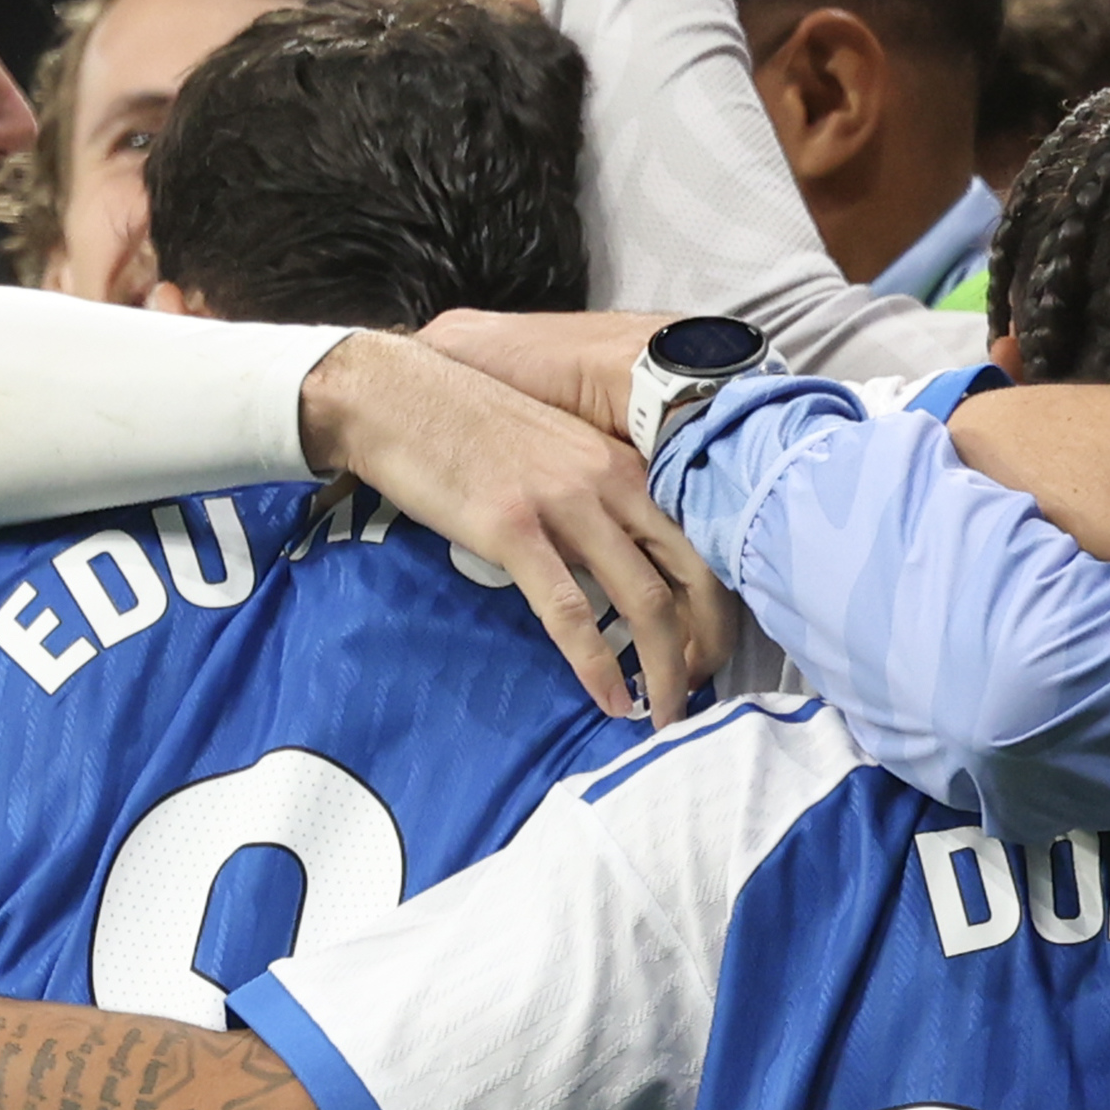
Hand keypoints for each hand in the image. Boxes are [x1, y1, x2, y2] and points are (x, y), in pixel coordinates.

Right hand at [300, 329, 734, 716]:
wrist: (393, 393)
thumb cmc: (464, 424)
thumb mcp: (553, 453)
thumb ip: (592, 501)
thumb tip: (610, 564)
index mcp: (623, 463)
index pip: (697, 538)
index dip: (716, 602)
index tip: (709, 648)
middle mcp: (611, 480)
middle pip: (691, 573)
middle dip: (708, 643)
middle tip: (701, 691)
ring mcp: (565, 504)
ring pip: (644, 599)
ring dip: (664, 669)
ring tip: (666, 716)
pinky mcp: (514, 530)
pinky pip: (572, 610)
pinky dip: (597, 664)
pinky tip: (611, 699)